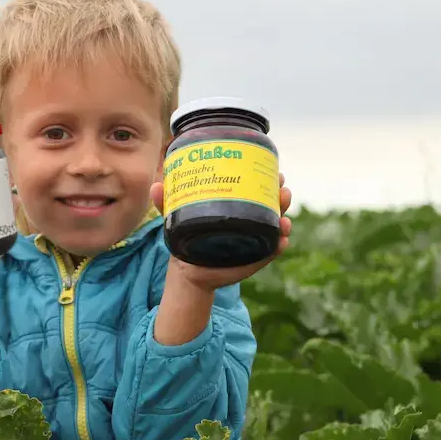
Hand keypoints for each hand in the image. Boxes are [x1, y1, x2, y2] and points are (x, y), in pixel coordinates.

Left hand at [149, 172, 293, 290]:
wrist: (188, 269)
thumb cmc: (187, 235)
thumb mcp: (177, 216)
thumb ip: (167, 202)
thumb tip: (156, 186)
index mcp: (237, 204)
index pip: (259, 186)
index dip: (270, 178)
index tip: (276, 170)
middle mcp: (250, 219)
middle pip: (273, 203)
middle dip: (281, 195)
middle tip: (282, 189)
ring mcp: (255, 238)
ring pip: (276, 225)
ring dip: (284, 218)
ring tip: (284, 218)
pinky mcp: (255, 257)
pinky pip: (272, 250)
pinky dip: (279, 244)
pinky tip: (282, 240)